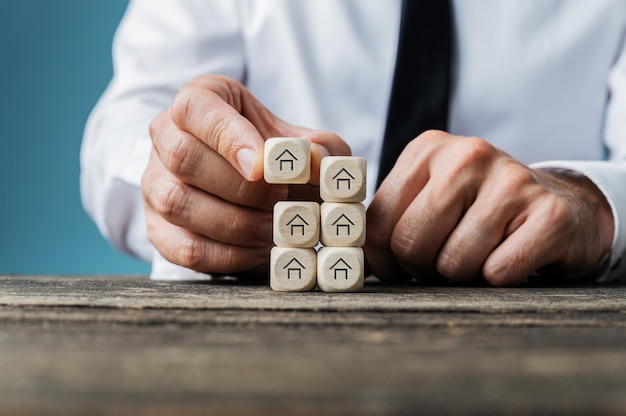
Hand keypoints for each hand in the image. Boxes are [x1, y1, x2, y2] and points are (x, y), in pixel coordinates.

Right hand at [142, 75, 349, 275]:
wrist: (252, 188)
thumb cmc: (272, 155)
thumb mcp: (300, 140)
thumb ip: (320, 146)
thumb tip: (316, 161)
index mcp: (199, 101)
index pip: (195, 107)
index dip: (228, 136)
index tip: (263, 165)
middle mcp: (165, 138)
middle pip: (183, 157)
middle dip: (240, 186)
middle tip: (280, 198)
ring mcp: (154, 184)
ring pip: (178, 204)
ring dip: (236, 223)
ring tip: (274, 228)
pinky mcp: (157, 229)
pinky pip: (184, 247)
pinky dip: (228, 255)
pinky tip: (258, 249)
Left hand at [365, 130, 613, 285]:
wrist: (560, 205)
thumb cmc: (479, 210)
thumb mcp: (430, 197)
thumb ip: (391, 219)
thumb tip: (356, 262)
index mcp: (426, 150)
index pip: (379, 221)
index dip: (384, 259)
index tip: (399, 267)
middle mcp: (468, 154)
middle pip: (411, 243)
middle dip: (422, 268)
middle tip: (442, 262)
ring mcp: (512, 180)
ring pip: (453, 262)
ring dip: (463, 275)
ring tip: (479, 254)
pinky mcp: (550, 213)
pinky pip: (498, 272)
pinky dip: (500, 279)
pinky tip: (512, 255)